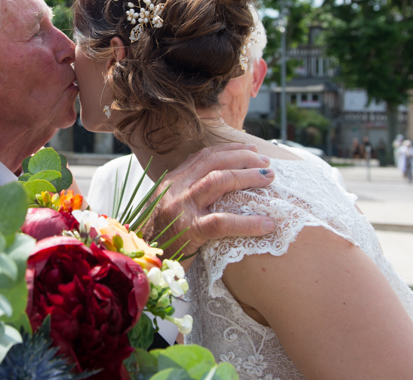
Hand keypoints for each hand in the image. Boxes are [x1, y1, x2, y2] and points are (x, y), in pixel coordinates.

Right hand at [143, 143, 275, 264]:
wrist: (143, 263)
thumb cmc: (162, 239)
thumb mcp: (169, 208)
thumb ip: (188, 194)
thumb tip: (219, 185)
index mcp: (171, 182)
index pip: (203, 156)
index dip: (229, 150)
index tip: (250, 150)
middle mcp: (174, 189)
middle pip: (213, 162)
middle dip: (242, 158)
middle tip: (266, 163)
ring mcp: (180, 208)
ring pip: (218, 181)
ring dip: (247, 177)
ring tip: (268, 179)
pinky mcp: (188, 231)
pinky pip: (223, 222)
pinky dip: (248, 223)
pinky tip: (267, 224)